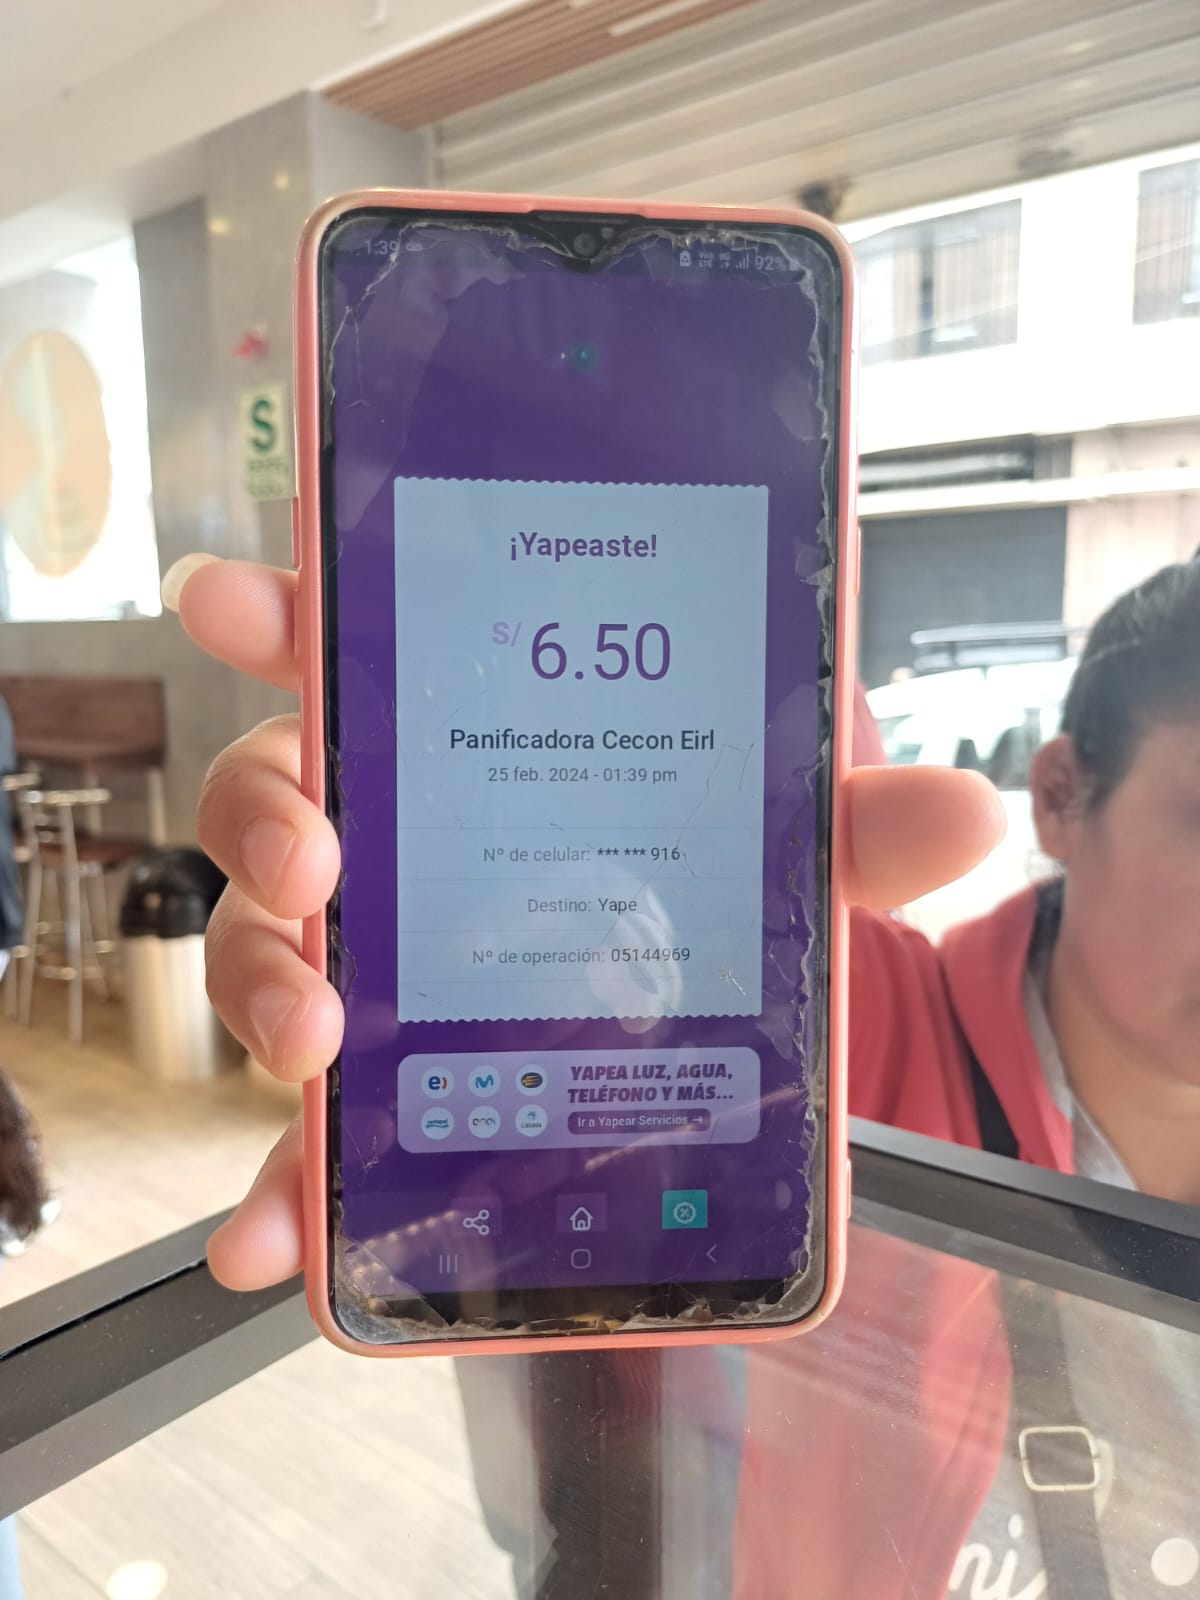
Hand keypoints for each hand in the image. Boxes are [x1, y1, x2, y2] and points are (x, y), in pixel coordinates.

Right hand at [167, 556, 1005, 1289]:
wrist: (692, 1033)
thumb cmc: (697, 892)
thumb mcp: (775, 853)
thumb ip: (853, 830)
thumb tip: (964, 812)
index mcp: (461, 741)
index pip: (357, 657)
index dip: (285, 619)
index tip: (236, 599)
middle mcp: (387, 833)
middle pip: (275, 799)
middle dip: (270, 819)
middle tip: (317, 862)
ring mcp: (366, 955)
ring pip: (264, 948)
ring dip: (265, 990)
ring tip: (317, 1040)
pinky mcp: (375, 1077)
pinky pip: (301, 1123)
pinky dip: (282, 1179)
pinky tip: (276, 1236)